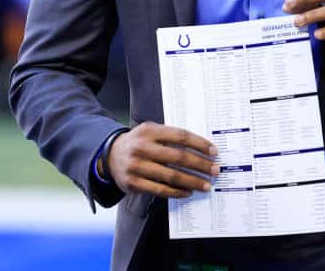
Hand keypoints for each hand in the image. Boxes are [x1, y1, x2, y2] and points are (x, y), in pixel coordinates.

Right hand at [105, 121, 219, 198]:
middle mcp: (142, 147)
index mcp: (149, 131)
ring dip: (192, 181)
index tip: (214, 152)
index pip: (181, 136)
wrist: (109, 155)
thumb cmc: (138, 143)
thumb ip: (170, 136)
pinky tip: (188, 192)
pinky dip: (176, 192)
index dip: (200, 144)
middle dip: (200, 164)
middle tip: (215, 170)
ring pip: (171, 176)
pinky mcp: (133, 183)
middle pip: (178, 157)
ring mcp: (137, 166)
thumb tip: (201, 148)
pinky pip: (160, 190)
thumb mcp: (150, 131)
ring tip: (206, 185)